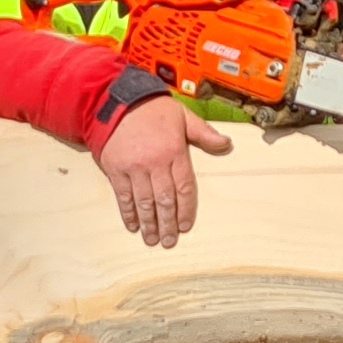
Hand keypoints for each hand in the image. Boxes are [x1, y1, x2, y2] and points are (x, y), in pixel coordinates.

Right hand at [98, 97, 234, 247]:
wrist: (117, 100)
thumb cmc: (153, 110)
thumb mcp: (184, 116)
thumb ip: (204, 133)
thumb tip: (227, 144)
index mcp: (175, 151)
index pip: (185, 187)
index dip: (186, 210)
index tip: (186, 226)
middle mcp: (155, 162)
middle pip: (165, 200)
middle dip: (168, 224)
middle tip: (169, 242)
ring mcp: (134, 167)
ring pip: (144, 202)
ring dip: (149, 224)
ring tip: (152, 240)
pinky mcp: (116, 169)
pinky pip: (123, 196)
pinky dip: (128, 213)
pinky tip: (133, 226)